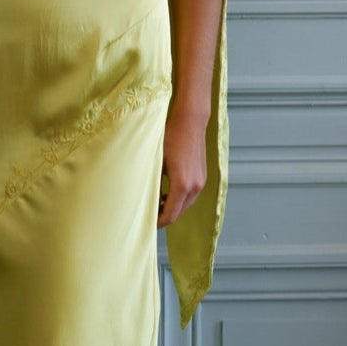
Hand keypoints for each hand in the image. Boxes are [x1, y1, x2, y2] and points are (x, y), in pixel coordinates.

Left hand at [157, 108, 207, 228]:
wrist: (190, 121)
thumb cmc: (170, 137)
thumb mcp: (156, 161)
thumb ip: (152, 183)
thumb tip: (144, 199)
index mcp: (182, 185)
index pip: (170, 215)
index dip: (157, 222)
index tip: (145, 224)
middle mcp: (195, 187)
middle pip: (178, 213)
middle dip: (163, 216)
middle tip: (147, 216)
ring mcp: (201, 182)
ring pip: (185, 205)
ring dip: (171, 207)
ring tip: (155, 204)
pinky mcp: (202, 177)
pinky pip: (190, 195)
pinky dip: (178, 199)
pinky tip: (166, 193)